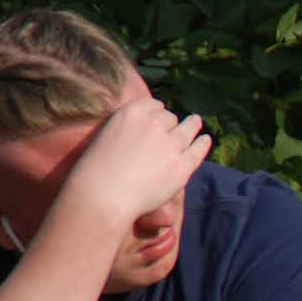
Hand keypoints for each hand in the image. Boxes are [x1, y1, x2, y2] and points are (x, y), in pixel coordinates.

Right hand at [58, 97, 209, 229]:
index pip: (154, 105)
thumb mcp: (108, 134)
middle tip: (169, 132)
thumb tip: (142, 131)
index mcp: (133, 111)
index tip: (157, 118)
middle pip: (170, 118)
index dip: (157, 113)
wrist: (103, 195)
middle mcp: (155, 124)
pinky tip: (205, 140)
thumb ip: (128, 128)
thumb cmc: (96, 170)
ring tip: (196, 122)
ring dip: (192, 125)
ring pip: (187, 130)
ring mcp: (171, 144)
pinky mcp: (182, 165)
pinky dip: (203, 143)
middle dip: (169, 125)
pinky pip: (197, 150)